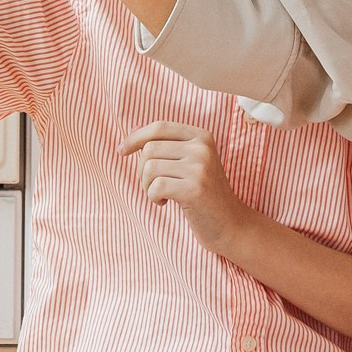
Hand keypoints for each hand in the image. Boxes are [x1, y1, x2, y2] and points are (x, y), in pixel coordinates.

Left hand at [121, 121, 253, 254]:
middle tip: (153, 186)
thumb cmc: (203, 194)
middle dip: (142, 170)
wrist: (230, 224)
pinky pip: (155, 186)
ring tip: (160, 194)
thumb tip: (129, 135)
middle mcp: (202, 148)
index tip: (121, 151)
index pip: (159, 127)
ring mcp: (200, 168)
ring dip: (147, 185)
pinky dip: (153, 197)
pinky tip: (164, 203)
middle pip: (150, 148)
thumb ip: (165, 147)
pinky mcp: (195, 189)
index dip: (135, 137)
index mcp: (201, 136)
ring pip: (149, 167)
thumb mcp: (189, 163)